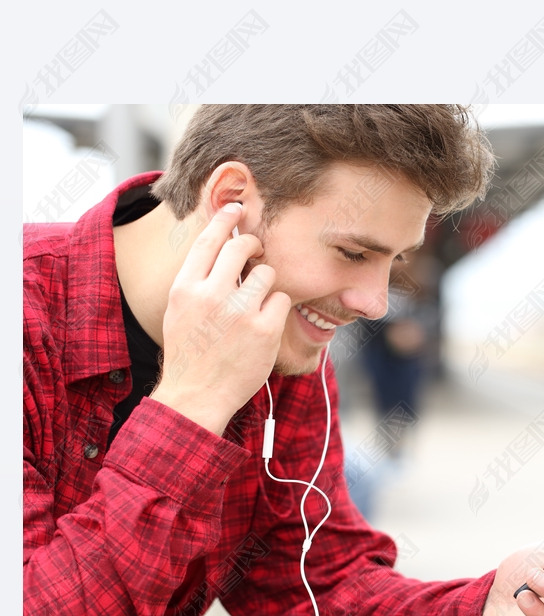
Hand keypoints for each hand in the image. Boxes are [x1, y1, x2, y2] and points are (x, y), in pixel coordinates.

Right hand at [151, 204, 291, 434]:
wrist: (197, 396)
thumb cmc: (190, 353)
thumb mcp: (179, 310)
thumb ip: (196, 278)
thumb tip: (219, 243)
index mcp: (185, 287)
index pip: (209, 238)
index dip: (226, 218)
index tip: (238, 208)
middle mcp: (211, 295)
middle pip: (241, 247)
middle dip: (253, 245)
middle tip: (257, 254)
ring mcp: (239, 313)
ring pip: (266, 273)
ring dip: (265, 283)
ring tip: (256, 303)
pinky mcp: (264, 331)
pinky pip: (281, 299)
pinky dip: (277, 308)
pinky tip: (266, 322)